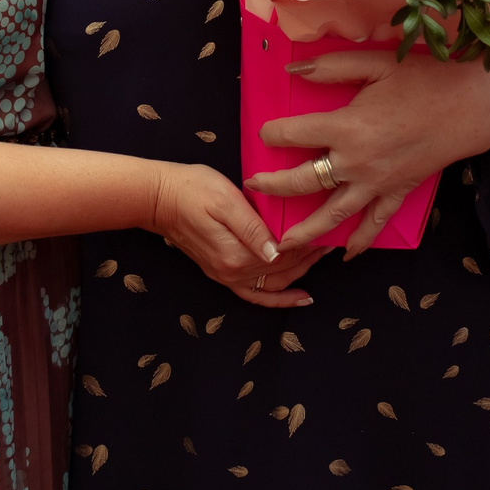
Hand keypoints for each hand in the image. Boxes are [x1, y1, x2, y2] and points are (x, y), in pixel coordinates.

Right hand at [147, 162, 316, 307]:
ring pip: (274, 283)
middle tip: (331, 237)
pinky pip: (255, 295)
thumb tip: (277, 251)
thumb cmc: (192, 190)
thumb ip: (253, 229)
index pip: (286, 254)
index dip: (309, 242)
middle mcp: (234, 273)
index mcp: (238, 256)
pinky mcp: (222, 272)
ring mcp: (227, 276)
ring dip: (301, 273)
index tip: (328, 227)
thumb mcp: (226, 201)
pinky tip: (299, 297)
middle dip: (310, 255)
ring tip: (321, 256)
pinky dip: (279, 299)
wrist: (158, 198)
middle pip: (284, 270)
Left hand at [248, 50, 489, 256]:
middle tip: (253, 188)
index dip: (272, 133)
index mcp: (345, 126)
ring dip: (305, 231)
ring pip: (332, 214)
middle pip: (302, 182)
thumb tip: (293, 69)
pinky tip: (346, 253)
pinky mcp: (399, 191)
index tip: (264, 133)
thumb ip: (331, 67)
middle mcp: (355, 161)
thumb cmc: (426, 77)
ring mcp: (377, 182)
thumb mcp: (376, 63)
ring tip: (282, 244)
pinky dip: (361, 240)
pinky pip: (376, 222)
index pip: (291, 134)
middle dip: (272, 187)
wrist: (475, 103)